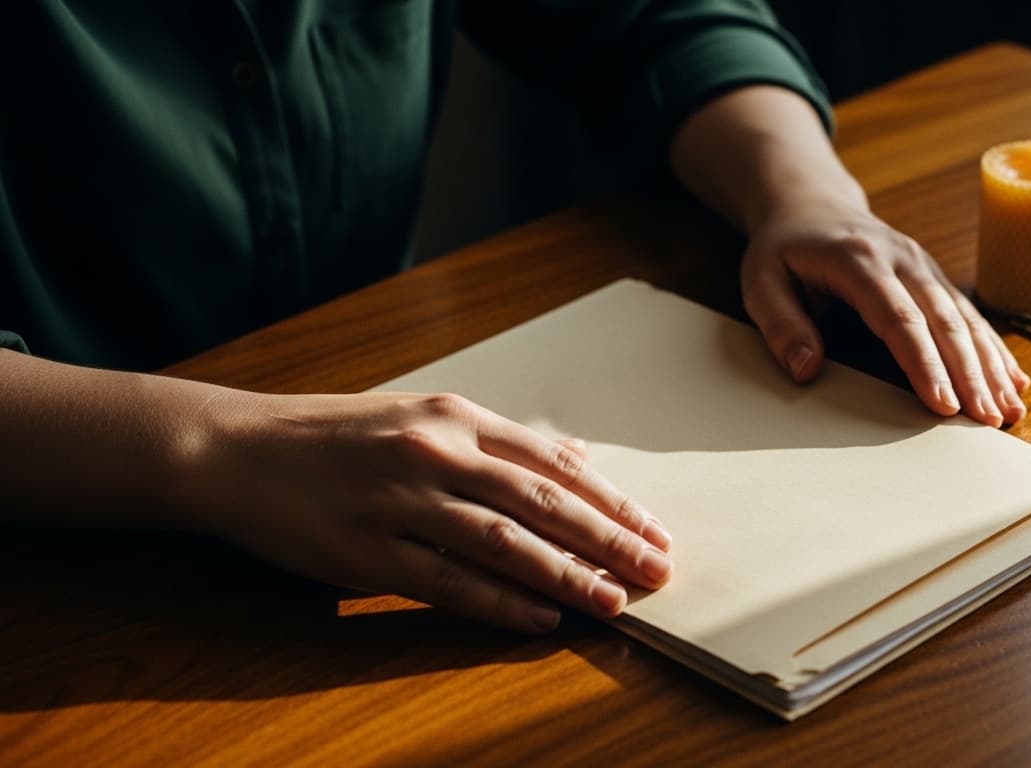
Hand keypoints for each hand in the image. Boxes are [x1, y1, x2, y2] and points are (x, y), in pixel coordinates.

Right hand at [196, 390, 672, 632]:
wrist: (235, 449)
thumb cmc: (333, 433)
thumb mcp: (417, 414)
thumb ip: (493, 440)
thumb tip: (572, 457)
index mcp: (453, 414)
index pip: (553, 462)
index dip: (611, 499)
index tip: (653, 529)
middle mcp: (434, 452)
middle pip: (543, 503)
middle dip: (609, 540)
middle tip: (657, 570)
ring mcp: (400, 503)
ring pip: (504, 545)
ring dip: (567, 577)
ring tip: (614, 602)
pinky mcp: (366, 554)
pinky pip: (448, 584)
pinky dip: (500, 605)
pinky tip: (541, 620)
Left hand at [741, 195, 1029, 425]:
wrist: (811, 203)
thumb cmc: (783, 249)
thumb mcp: (760, 282)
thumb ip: (780, 325)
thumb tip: (806, 370)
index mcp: (859, 261)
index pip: (898, 318)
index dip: (923, 362)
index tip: (942, 404)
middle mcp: (902, 260)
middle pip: (944, 321)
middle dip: (970, 373)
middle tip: (987, 419)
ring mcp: (923, 267)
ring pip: (965, 319)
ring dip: (990, 366)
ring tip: (1009, 410)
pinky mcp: (934, 278)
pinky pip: (969, 315)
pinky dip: (992, 350)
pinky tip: (1013, 381)